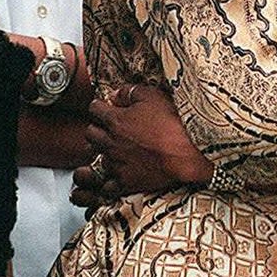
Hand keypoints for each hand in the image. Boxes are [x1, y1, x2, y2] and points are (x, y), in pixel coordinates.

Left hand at [72, 84, 211, 206]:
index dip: (99, 106)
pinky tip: (119, 173)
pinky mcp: (125, 182)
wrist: (186, 153)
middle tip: (108, 127)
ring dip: (104, 152)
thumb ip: (131, 92)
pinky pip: (107, 184)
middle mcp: (110, 142)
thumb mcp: (153, 96)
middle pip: (90, 134)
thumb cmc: (172, 122)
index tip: (105, 107)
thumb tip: (117, 94)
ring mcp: (116, 164)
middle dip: (96, 128)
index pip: (94, 109)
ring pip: (97, 157)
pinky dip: (110, 179)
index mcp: (115, 120)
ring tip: (115, 149)